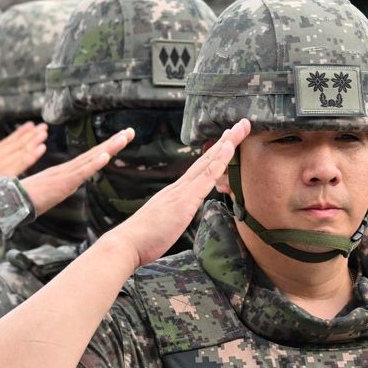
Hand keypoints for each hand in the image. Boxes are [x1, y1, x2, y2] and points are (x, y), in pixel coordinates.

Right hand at [0, 123, 48, 192]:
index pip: (7, 142)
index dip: (19, 133)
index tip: (30, 126)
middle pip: (16, 144)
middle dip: (30, 135)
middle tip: (43, 126)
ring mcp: (1, 165)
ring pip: (20, 151)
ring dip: (33, 141)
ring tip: (44, 133)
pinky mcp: (5, 175)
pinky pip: (21, 164)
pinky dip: (32, 155)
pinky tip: (41, 148)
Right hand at [20, 127, 134, 214]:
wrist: (6, 202)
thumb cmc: (22, 199)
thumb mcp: (46, 194)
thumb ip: (56, 189)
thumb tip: (63, 187)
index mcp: (63, 172)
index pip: (89, 158)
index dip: (105, 149)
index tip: (120, 139)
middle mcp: (66, 170)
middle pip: (94, 154)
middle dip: (113, 143)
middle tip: (130, 131)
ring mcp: (64, 175)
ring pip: (91, 159)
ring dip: (109, 148)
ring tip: (125, 137)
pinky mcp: (62, 183)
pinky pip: (81, 173)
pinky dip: (94, 164)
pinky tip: (106, 156)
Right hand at [106, 119, 249, 267]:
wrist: (128, 242)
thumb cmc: (144, 238)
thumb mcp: (165, 223)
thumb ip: (175, 215)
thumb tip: (181, 215)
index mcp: (176, 192)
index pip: (200, 169)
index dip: (215, 154)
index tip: (227, 140)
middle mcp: (179, 186)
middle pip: (206, 159)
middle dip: (224, 141)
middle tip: (239, 124)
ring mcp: (182, 191)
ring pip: (208, 162)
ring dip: (226, 144)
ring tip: (239, 128)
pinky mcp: (185, 200)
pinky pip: (206, 176)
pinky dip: (219, 161)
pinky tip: (230, 148)